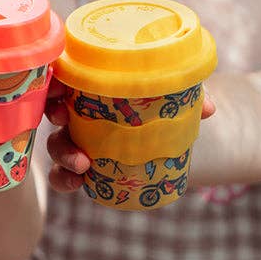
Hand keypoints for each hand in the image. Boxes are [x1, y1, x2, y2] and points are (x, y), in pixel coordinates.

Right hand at [44, 78, 216, 193]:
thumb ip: (189, 98)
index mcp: (94, 89)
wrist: (171, 144)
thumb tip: (207, 108)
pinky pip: (62, 175)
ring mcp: (79, 141)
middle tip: (64, 118)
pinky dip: (64, 180)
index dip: (53, 78)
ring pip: (56, 144)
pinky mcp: (84, 168)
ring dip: (62, 153)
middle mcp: (80, 113)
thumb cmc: (162, 112)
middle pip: (54, 109)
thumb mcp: (175, 100)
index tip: (58, 83)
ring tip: (82, 164)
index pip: (64, 76)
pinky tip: (77, 183)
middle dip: (53, 113)